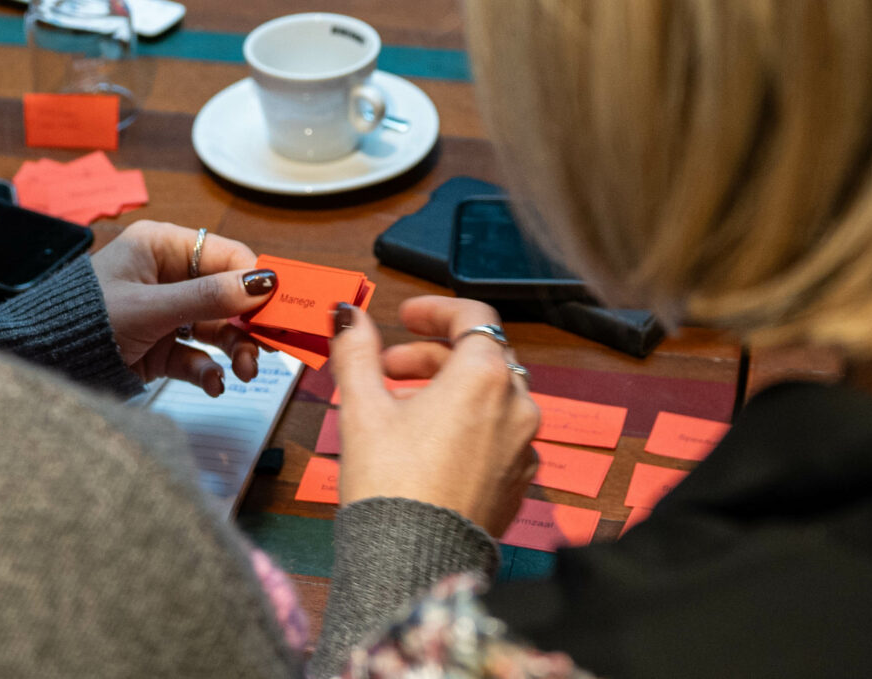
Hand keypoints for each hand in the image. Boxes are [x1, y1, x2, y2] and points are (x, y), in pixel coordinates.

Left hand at [91, 221, 277, 395]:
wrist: (43, 364)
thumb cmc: (86, 319)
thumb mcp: (150, 308)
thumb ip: (208, 297)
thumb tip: (263, 282)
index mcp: (161, 247)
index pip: (224, 255)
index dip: (254, 280)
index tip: (278, 307)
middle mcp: (167, 277)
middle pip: (226, 295)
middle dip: (247, 324)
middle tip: (267, 348)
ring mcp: (165, 313)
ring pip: (217, 328)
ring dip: (236, 350)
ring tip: (245, 371)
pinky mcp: (159, 348)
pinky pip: (197, 355)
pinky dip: (209, 370)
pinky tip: (215, 383)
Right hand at [330, 295, 540, 537]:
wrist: (413, 563)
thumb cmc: (391, 486)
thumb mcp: (362, 407)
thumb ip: (357, 351)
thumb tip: (348, 316)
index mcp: (484, 377)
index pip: (473, 316)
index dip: (435, 309)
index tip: (406, 316)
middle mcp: (516, 407)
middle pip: (480, 357)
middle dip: (431, 354)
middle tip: (388, 368)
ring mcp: (522, 447)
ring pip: (490, 396)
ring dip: (449, 388)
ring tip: (402, 409)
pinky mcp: (517, 480)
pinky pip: (497, 434)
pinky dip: (467, 424)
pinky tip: (429, 444)